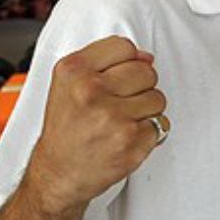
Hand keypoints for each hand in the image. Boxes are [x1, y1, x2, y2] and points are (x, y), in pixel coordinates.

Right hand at [31, 36, 167, 210]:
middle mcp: (91, 91)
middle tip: (117, 104)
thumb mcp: (69, 84)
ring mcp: (113, 117)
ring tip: (120, 121)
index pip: (124, 46)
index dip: (125, 63)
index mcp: (74, 71)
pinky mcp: (131, 141)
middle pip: (147, 71)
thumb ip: (104, 62)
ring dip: (145, 110)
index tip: (113, 78)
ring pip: (158, 98)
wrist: (59, 172)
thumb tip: (146, 57)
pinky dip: (148, 132)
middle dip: (138, 87)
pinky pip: (160, 124)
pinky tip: (125, 137)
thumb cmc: (67, 129)